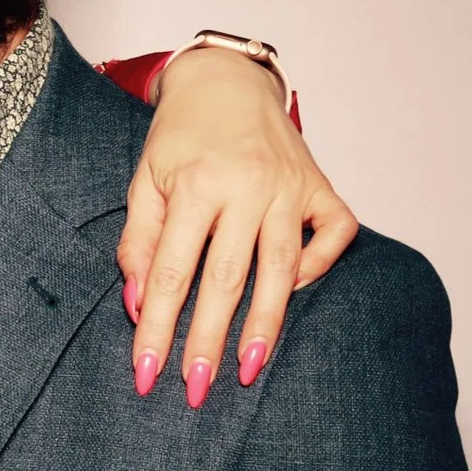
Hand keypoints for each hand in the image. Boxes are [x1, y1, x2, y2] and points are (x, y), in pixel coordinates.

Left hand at [119, 47, 358, 404]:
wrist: (226, 80)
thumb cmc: (180, 136)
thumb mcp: (144, 179)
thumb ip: (138, 241)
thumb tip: (137, 303)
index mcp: (194, 182)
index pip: (170, 272)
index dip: (156, 327)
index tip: (145, 374)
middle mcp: (246, 184)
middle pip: (225, 279)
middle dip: (208, 341)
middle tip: (194, 390)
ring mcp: (289, 185)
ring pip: (280, 267)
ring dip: (264, 324)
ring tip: (247, 370)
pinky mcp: (321, 184)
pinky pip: (334, 232)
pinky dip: (319, 265)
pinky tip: (294, 292)